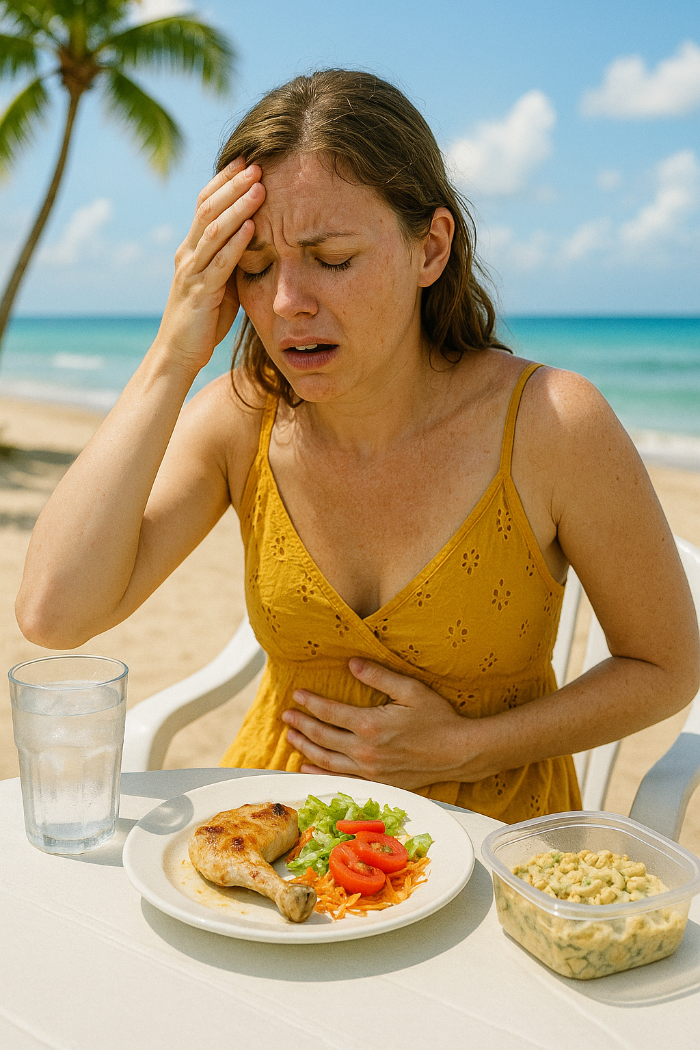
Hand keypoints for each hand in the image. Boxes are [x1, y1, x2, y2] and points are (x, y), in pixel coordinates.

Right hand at [155, 157, 264, 375]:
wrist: (178, 354)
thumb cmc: (202, 321)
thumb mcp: (219, 284)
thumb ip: (230, 261)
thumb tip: (255, 241)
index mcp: (190, 249)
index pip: (205, 203)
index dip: (224, 180)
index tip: (247, 160)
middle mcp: (187, 253)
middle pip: (208, 207)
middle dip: (233, 184)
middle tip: (257, 163)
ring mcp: (191, 271)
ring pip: (213, 230)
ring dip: (238, 206)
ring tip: (259, 186)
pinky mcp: (200, 292)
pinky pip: (219, 263)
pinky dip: (236, 243)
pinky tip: (251, 227)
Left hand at [281, 657, 481, 789]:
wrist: (459, 753)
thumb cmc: (438, 718)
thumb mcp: (411, 689)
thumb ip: (378, 676)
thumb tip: (351, 662)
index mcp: (370, 724)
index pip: (329, 713)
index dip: (310, 703)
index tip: (296, 695)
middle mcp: (365, 750)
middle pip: (322, 737)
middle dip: (301, 725)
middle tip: (285, 716)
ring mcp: (370, 770)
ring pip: (326, 760)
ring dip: (305, 748)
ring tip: (290, 738)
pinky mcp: (377, 782)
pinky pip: (340, 778)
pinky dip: (320, 772)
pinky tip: (308, 767)